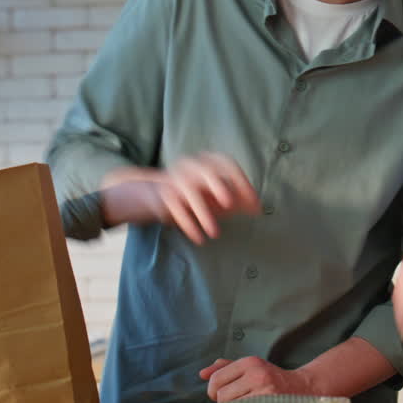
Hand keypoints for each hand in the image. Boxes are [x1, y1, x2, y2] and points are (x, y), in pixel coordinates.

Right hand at [99, 153, 259, 242]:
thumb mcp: (211, 196)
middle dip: (219, 186)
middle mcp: (189, 167)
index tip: (254, 202)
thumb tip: (257, 208)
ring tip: (215, 234)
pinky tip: (199, 238)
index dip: (241, 181)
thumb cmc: (187, 194)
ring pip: (190, 192)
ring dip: (204, 213)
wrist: (145, 193)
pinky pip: (174, 208)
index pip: (225, 163)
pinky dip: (187, 224)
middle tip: (230, 205)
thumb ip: (234, 200)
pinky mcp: (160, 196)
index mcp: (204, 164)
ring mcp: (173, 180)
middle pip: (206, 170)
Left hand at [199, 357, 312, 401]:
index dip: (213, 390)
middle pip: (221, 395)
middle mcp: (256, 374)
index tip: (220, 394)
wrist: (303, 387)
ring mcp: (264, 390)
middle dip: (223, 402)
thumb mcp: (250, 367)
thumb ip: (226, 368)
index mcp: (250, 362)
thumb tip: (202, 374)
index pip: (217, 379)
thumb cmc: (271, 378)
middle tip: (234, 402)